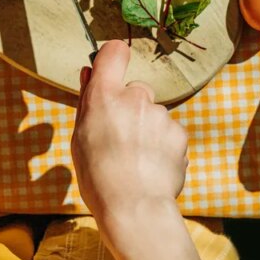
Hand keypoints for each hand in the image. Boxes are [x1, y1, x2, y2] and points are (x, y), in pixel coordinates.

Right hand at [71, 41, 198, 259]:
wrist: (134, 207)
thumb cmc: (98, 175)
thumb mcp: (80, 136)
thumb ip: (87, 101)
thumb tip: (89, 73)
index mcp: (105, 95)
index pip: (115, 52)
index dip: (113, 58)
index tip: (112, 68)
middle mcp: (135, 97)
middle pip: (136, 89)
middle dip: (131, 106)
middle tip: (121, 137)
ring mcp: (160, 114)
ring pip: (154, 114)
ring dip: (147, 129)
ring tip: (136, 159)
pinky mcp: (179, 133)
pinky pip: (169, 131)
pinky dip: (163, 145)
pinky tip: (152, 165)